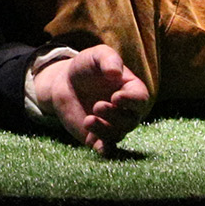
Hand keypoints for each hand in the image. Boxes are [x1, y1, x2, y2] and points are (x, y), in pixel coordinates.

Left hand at [32, 44, 150, 153]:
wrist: (64, 83)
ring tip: (88, 119)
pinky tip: (96, 145)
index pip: (140, 99)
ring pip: (118, 134)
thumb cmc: (86, 67)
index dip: (131, 101)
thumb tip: (116, 73)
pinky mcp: (98, 138)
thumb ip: (108, 59)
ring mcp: (113, 125)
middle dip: (115, 115)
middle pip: (130, 120)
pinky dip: (105, 150)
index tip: (116, 97)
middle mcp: (127, 111)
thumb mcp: (97, 55)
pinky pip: (107, 149)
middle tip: (98, 106)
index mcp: (131, 90)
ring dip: (105, 130)